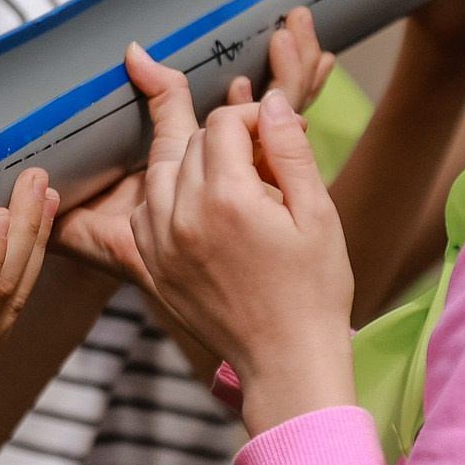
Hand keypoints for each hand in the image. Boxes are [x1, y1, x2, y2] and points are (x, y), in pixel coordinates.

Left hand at [56, 7, 331, 290]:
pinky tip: (196, 205)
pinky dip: (166, 196)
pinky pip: (144, 211)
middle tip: (260, 155)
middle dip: (225, 137)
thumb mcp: (319, 214)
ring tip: (227, 173)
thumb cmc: (313, 291)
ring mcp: (160, 244)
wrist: (286, 361)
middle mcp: (183, 216)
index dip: (253, 118)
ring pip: (159, 170)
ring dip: (189, 160)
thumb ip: (290, 152)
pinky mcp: (152, 267)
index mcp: (228, 198)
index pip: (224, 124)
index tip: (277, 134)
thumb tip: (270, 104)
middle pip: (189, 142)